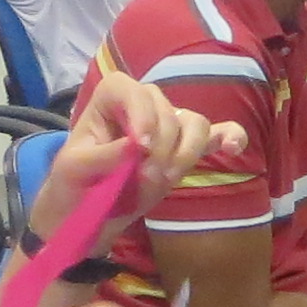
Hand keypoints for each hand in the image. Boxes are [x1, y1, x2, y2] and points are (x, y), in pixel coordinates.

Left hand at [27, 68, 239, 250]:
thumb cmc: (72, 187)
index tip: (140, 148)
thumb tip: (136, 147)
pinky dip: (229, 137)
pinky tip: (234, 148)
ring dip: (186, 153)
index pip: (130, 89)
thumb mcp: (74, 171)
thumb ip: (104, 155)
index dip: (141, 114)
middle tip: (144, 180)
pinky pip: (214, 135)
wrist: (85, 217)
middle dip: (161, 147)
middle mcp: (141, 107)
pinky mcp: (183, 151)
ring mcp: (166, 128)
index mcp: (109, 101)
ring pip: (193, 124)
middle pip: (167, 111)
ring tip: (166, 180)